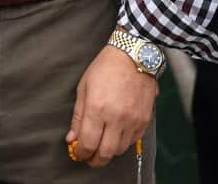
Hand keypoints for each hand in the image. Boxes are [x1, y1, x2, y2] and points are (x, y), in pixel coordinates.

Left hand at [65, 44, 156, 167]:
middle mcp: (116, 117)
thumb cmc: (105, 68)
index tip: (79, 153)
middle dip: (95, 160)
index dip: (82, 153)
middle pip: (106, 153)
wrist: (133, 56)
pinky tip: (117, 135)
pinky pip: (134, 140)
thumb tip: (72, 138)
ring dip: (110, 151)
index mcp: (97, 108)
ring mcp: (133, 120)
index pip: (88, 143)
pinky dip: (124, 142)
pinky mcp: (145, 119)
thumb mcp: (84, 88)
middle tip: (90, 158)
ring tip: (102, 145)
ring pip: (121, 150)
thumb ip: (78, 116)